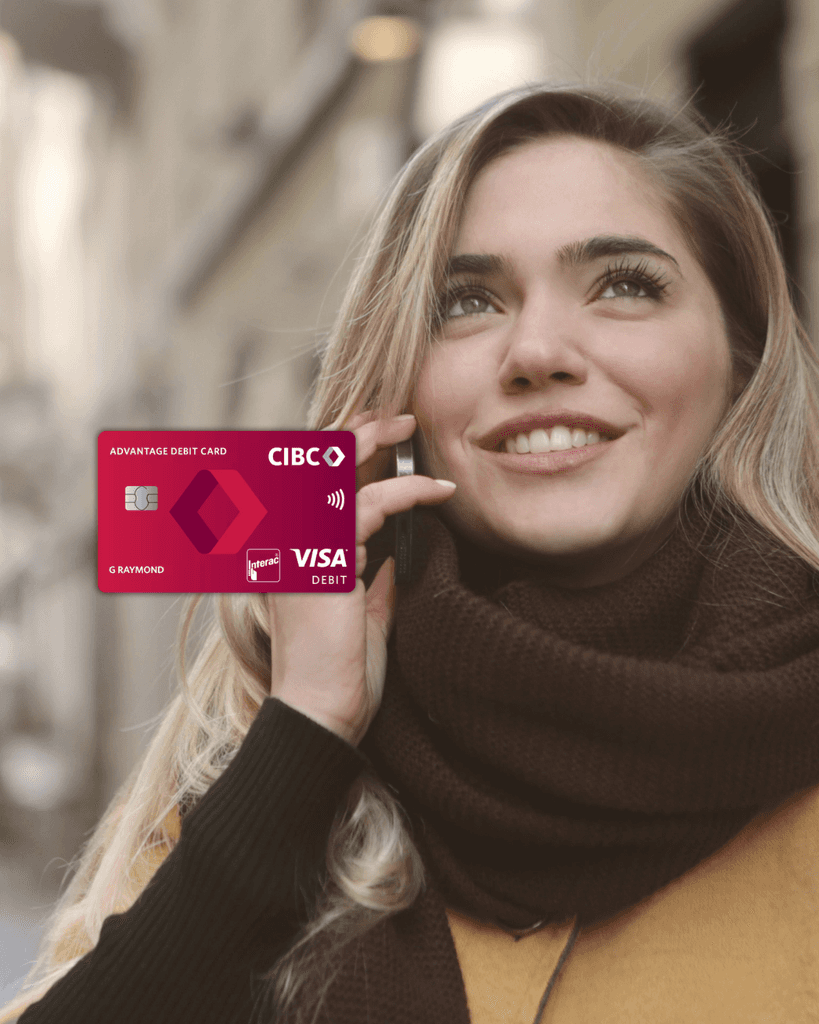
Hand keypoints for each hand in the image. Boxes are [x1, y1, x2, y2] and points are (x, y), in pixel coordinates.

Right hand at [266, 414, 455, 744]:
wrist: (321, 713)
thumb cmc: (340, 671)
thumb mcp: (363, 611)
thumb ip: (374, 573)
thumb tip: (398, 547)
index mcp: (289, 550)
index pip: (310, 481)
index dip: (343, 447)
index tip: (382, 433)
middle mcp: (282, 541)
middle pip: (313, 462)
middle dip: (355, 431)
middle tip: (395, 418)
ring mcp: (295, 547)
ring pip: (334, 470)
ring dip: (375, 443)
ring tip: (411, 430)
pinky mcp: (321, 558)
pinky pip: (368, 506)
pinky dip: (407, 492)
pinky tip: (437, 491)